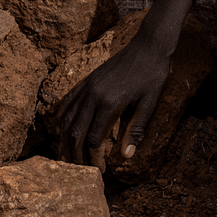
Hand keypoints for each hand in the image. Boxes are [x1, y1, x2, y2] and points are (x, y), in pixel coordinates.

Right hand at [57, 0, 196, 163]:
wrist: (149, 44)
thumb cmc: (154, 74)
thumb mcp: (150, 103)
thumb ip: (137, 129)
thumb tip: (127, 157)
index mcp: (109, 103)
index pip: (93, 139)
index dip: (93, 158)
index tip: (98, 172)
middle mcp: (93, 95)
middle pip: (74, 131)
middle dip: (73, 153)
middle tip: (76, 170)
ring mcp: (88, 86)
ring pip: (66, 117)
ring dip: (64, 138)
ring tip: (66, 155)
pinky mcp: (87, 80)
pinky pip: (68, 101)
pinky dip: (62, 116)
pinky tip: (62, 127)